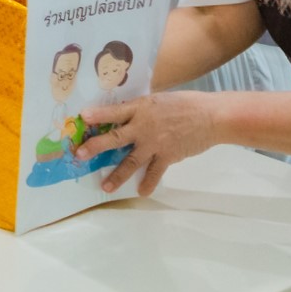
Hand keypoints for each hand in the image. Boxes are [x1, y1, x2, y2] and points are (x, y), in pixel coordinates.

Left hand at [77, 93, 218, 197]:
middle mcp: (144, 127)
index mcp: (141, 108)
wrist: (211, 116)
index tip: (82, 117)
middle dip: (96, 147)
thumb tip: (125, 115)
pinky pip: (154, 173)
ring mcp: (155, 143)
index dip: (98, 115)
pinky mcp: (168, 156)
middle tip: (79, 155)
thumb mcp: (158, 100)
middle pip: (115, 138)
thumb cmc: (185, 104)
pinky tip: (141, 191)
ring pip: (131, 162)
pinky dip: (148, 183)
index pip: (114, 112)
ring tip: (105, 187)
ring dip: (117, 175)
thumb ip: (141, 109)